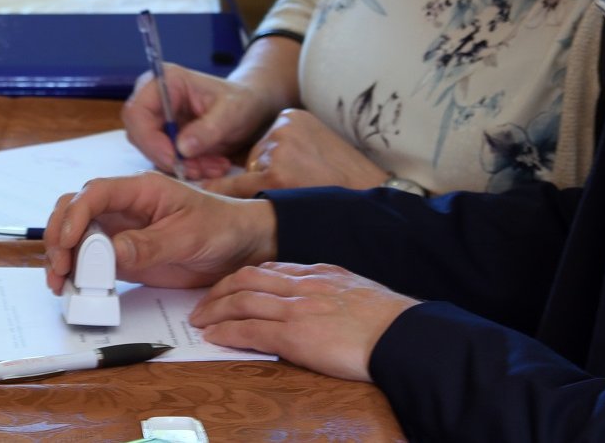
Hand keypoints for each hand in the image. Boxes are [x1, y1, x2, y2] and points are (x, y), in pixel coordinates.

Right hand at [43, 172, 276, 293]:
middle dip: (59, 236)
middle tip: (59, 267)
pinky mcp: (122, 255)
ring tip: (59, 283)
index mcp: (140, 190)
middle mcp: (123, 207)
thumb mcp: (188, 235)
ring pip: (76, 235)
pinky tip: (73, 288)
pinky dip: (76, 273)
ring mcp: (120, 231)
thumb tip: (107, 253)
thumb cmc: (221, 227)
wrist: (242, 246)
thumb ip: (148, 244)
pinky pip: (90, 260)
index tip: (68, 242)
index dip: (75, 214)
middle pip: (74, 210)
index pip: (95, 193)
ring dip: (62, 256)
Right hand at [123, 64, 283, 180]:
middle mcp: (154, 97)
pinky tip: (210, 166)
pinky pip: (164, 158)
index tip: (175, 159)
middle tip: (198, 169)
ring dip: (181, 165)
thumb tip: (181, 148)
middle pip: (139, 134)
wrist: (250, 107)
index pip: (137, 112)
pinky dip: (186, 168)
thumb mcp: (232, 114)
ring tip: (213, 166)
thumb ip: (207, 129)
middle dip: (168, 157)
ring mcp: (157, 117)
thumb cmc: (242, 101)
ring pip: (152, 150)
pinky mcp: (163, 135)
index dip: (150, 139)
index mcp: (165, 81)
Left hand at [189, 262, 417, 381]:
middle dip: (220, 289)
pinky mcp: (295, 334)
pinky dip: (226, 331)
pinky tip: (213, 336)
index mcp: (319, 272)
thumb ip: (333, 289)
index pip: (271, 268)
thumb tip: (320, 297)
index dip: (243, 277)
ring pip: (242, 300)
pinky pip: (250, 330)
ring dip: (215, 310)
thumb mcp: (357, 290)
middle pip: (247, 278)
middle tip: (203, 302)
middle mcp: (304, 284)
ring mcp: (297, 308)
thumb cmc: (390, 320)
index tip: (230, 286)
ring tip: (199, 319)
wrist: (405, 336)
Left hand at [241, 108, 389, 191]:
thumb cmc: (346, 181)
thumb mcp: (318, 148)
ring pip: (247, 175)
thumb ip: (289, 148)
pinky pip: (236, 189)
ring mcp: (277, 149)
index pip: (264, 144)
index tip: (291, 181)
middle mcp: (281, 127)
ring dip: (262, 192)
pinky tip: (250, 208)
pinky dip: (235, 199)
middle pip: (252, 158)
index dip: (271, 168)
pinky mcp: (274, 175)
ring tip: (300, 200)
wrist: (373, 201)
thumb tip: (246, 163)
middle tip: (299, 193)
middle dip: (264, 179)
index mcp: (291, 116)